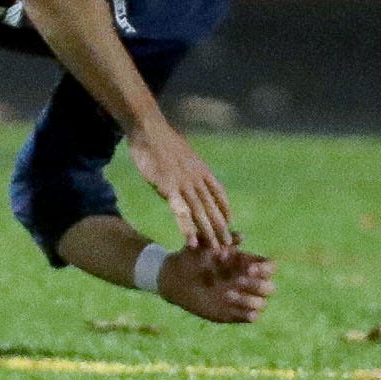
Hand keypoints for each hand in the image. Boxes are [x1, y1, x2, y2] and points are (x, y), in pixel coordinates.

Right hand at [126, 120, 231, 247]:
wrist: (149, 129)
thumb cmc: (161, 140)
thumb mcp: (183, 152)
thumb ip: (189, 166)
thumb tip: (190, 170)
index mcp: (202, 170)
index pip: (219, 194)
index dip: (225, 210)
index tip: (231, 224)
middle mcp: (197, 179)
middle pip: (213, 208)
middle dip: (222, 228)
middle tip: (229, 246)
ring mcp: (184, 184)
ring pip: (200, 213)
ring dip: (209, 233)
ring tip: (216, 250)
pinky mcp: (168, 188)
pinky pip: (180, 212)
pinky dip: (187, 228)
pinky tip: (191, 241)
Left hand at [158, 244, 275, 322]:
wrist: (175, 279)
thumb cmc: (191, 258)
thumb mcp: (204, 246)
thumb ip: (222, 241)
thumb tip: (241, 237)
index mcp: (246, 264)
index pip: (269, 267)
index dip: (266, 268)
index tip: (251, 267)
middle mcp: (248, 282)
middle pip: (270, 287)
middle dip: (258, 285)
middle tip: (239, 280)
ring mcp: (242, 299)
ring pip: (262, 303)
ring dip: (250, 300)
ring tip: (226, 294)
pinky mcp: (234, 313)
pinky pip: (251, 317)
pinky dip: (248, 314)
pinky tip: (232, 307)